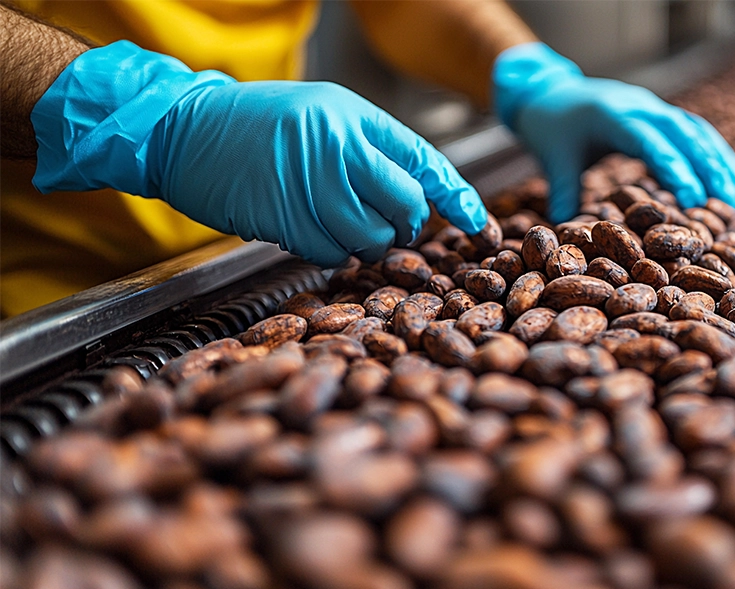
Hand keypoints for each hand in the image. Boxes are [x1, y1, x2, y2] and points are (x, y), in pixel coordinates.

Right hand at [31, 41, 486, 266]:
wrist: (184, 129)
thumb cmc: (255, 126)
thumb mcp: (319, 117)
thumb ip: (365, 152)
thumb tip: (412, 199)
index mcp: (352, 116)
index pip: (423, 159)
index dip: (456, 195)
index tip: (479, 224)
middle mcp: (338, 146)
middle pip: (405, 204)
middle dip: (407, 227)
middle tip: (392, 229)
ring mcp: (311, 183)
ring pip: (371, 237)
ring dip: (368, 245)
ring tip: (346, 229)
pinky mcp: (285, 218)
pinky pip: (332, 254)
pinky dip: (332, 254)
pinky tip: (312, 233)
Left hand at [492, 43, 734, 223]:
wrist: (551, 93)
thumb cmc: (552, 129)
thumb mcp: (553, 159)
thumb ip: (561, 190)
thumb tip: (562, 224)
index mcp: (612, 115)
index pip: (648, 140)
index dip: (672, 167)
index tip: (692, 199)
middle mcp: (640, 106)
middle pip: (683, 133)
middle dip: (709, 168)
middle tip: (729, 204)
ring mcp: (654, 108)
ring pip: (697, 132)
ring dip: (721, 163)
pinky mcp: (662, 115)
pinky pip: (696, 132)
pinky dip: (717, 156)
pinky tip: (733, 181)